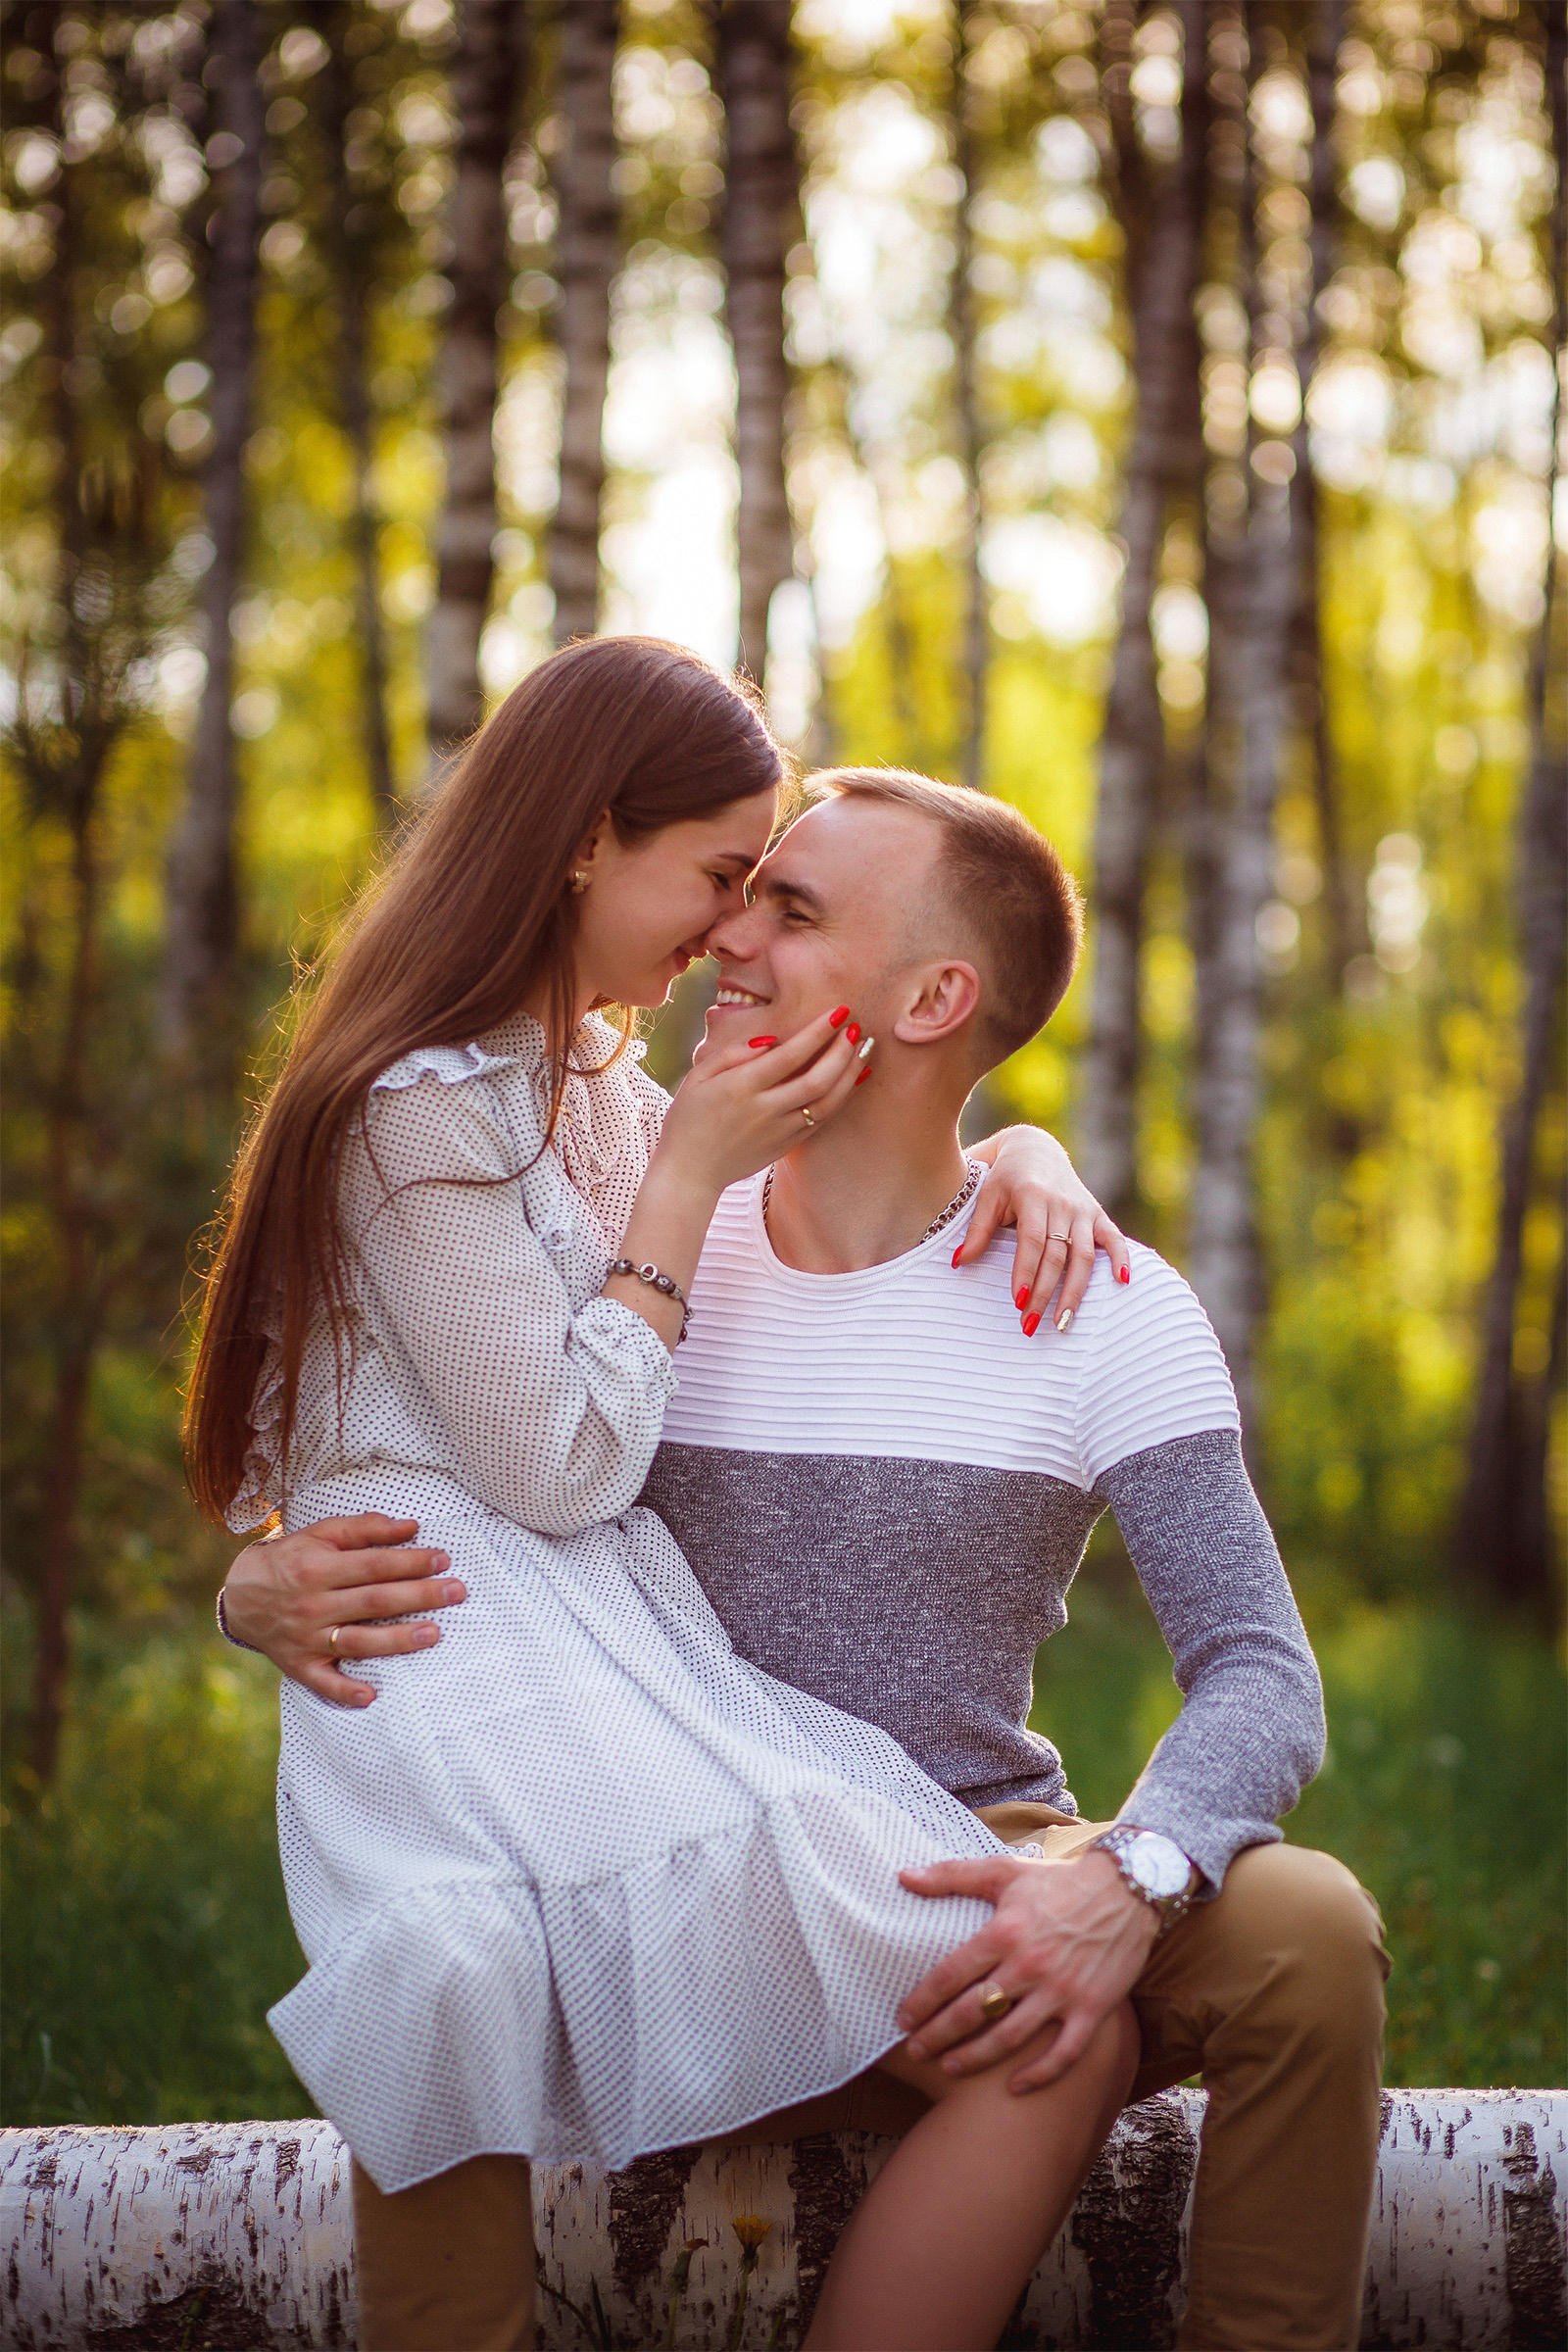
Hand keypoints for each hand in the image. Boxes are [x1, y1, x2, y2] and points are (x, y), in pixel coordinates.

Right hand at [221, 1514, 465, 1708]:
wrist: (241, 1596)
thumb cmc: (291, 1560)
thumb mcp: (320, 1534)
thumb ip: (365, 1528)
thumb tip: (411, 1527)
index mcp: (318, 1568)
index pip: (374, 1565)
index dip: (411, 1562)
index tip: (444, 1559)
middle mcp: (313, 1604)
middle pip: (374, 1602)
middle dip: (419, 1596)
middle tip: (457, 1592)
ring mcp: (307, 1638)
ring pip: (358, 1641)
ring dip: (397, 1641)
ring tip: (433, 1634)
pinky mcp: (300, 1665)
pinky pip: (324, 1682)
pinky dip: (346, 1691)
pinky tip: (372, 1695)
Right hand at [657, 1004, 867, 1196]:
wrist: (689, 1172)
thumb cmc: (689, 1118)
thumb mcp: (697, 1077)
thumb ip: (733, 1054)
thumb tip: (771, 1040)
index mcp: (741, 1087)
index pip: (790, 1055)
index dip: (818, 1032)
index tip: (838, 1011)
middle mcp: (765, 1109)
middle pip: (816, 1078)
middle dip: (842, 1050)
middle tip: (856, 1027)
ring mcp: (779, 1130)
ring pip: (826, 1102)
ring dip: (850, 1073)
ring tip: (864, 1048)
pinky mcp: (787, 1145)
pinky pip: (822, 1119)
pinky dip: (843, 1097)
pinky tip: (855, 1077)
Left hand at [895, 1848, 1157, 2092]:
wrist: (1130, 1889)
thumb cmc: (1059, 1881)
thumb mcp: (1004, 1870)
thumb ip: (951, 1875)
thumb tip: (904, 1877)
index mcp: (1004, 1931)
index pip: (949, 1975)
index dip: (921, 2001)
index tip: (902, 2019)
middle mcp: (1029, 1965)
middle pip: (972, 2012)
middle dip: (938, 2036)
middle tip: (915, 2051)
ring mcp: (1062, 1991)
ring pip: (1009, 2038)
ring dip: (975, 2058)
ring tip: (950, 2068)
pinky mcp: (1092, 2009)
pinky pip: (1063, 2053)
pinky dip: (1039, 2074)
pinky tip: (1014, 2086)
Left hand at [957, 1126, 1128, 1332]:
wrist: (1034, 1150)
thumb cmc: (1004, 1178)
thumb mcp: (986, 1197)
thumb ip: (977, 1230)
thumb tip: (958, 1262)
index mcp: (1033, 1197)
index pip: (1032, 1241)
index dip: (1026, 1272)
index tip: (1018, 1302)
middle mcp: (1062, 1204)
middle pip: (1057, 1255)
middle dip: (1045, 1293)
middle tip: (1030, 1324)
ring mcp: (1082, 1210)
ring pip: (1084, 1256)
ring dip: (1075, 1291)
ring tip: (1063, 1322)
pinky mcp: (1096, 1214)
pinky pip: (1113, 1239)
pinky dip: (1121, 1258)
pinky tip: (1122, 1283)